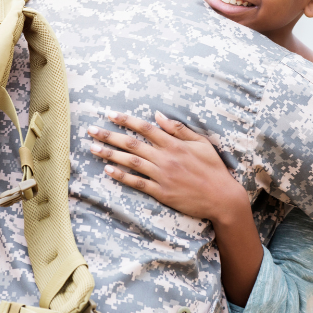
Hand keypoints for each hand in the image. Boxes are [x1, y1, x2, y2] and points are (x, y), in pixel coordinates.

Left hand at [87, 110, 247, 223]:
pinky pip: (137, 182)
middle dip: (110, 135)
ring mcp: (162, 176)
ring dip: (110, 154)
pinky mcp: (161, 192)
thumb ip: (179, 129)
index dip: (127, 120)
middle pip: (132, 144)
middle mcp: (165, 158)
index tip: (111, 115)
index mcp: (175, 144)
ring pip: (130, 162)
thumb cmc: (213, 168)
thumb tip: (158, 115)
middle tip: (91, 130)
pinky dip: (121, 176)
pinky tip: (108, 170)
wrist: (221, 197)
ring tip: (93, 148)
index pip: (146, 128)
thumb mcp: (201, 143)